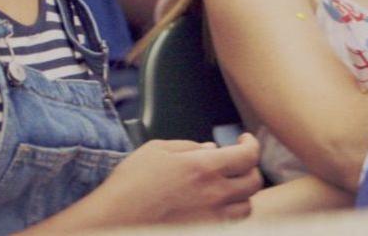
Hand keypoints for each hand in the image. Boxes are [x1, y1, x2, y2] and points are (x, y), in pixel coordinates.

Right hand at [84, 136, 262, 225]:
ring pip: (246, 208)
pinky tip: (214, 208)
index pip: (248, 155)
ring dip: (241, 195)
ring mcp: (211, 219)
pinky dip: (228, 215)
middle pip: (254, 182)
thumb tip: (212, 148)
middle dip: (250, 168)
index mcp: (204, 168)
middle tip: (239, 163)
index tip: (244, 140)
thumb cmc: (129, 185)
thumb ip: (189, 146)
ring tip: (228, 188)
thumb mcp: (156, 150)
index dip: (251, 144)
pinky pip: (229, 226)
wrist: (112, 221)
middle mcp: (214, 195)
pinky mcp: (203, 233)